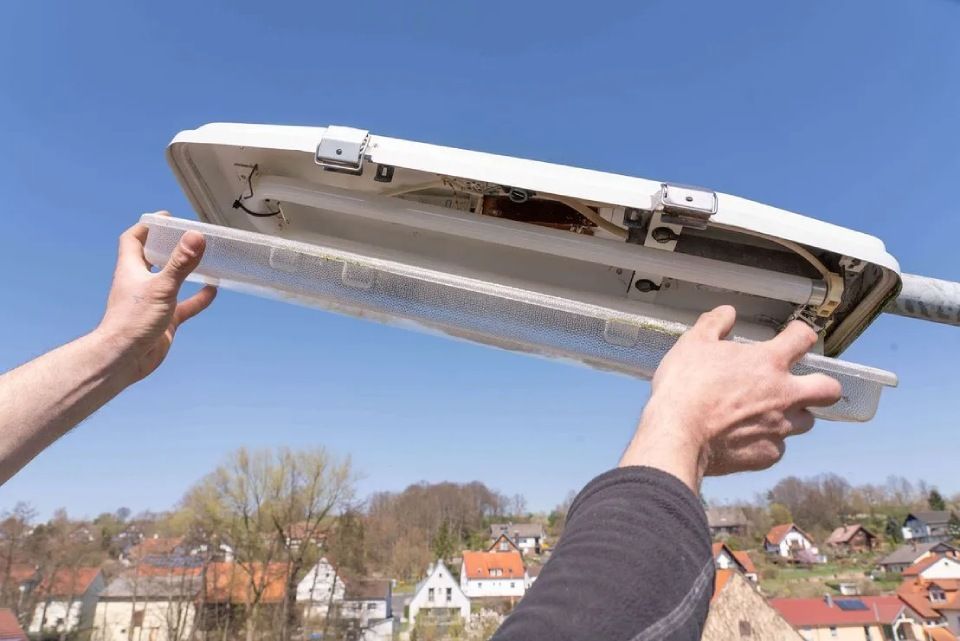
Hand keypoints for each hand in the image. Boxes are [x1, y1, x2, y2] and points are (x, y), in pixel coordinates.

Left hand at [95, 215, 216, 382]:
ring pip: (171, 281)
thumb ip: (180, 263)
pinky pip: (184, 305)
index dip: (148, 226)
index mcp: (132, 269)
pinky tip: (212, 292)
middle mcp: (141, 283)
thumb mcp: (162, 288)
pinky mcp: (164, 319)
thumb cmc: (133, 322)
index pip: (134, 239)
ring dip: (186, 271)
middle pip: (153, 257)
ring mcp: (153, 302)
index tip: (167, 219)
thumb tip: (195, 236)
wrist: (125, 359)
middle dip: (169, 246)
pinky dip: (197, 298)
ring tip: (204, 260)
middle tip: (189, 236)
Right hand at [619, 305, 841, 490]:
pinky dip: (766, 442)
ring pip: (807, 421)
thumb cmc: (685, 386)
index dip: (801, 334)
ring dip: (794, 415)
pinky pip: (777, 448)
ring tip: (770, 414)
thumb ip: (714, 324)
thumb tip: (727, 313)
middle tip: (802, 384)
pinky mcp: (767, 454)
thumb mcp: (693, 343)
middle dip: (823, 385)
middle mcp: (784, 395)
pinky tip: (745, 438)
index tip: (794, 336)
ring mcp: (779, 427)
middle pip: (829, 389)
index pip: (804, 339)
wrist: (678, 434)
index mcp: (768, 362)